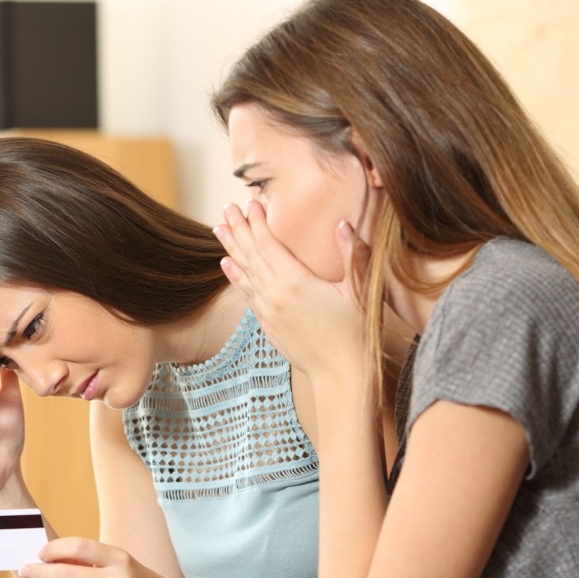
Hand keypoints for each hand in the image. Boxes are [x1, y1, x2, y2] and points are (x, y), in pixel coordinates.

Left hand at [215, 201, 367, 383]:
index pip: (269, 244)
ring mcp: (268, 311)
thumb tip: (343, 224)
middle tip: (226, 208)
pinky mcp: (267, 324)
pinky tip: (227, 264)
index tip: (251, 202)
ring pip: (243, 273)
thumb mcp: (359, 292)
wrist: (340, 374)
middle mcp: (274, 295)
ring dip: (231, 249)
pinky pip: (246, 293)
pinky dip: (235, 276)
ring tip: (219, 228)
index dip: (258, 222)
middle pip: (250, 255)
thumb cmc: (355, 333)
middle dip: (238, 229)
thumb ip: (352, 256)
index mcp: (294, 282)